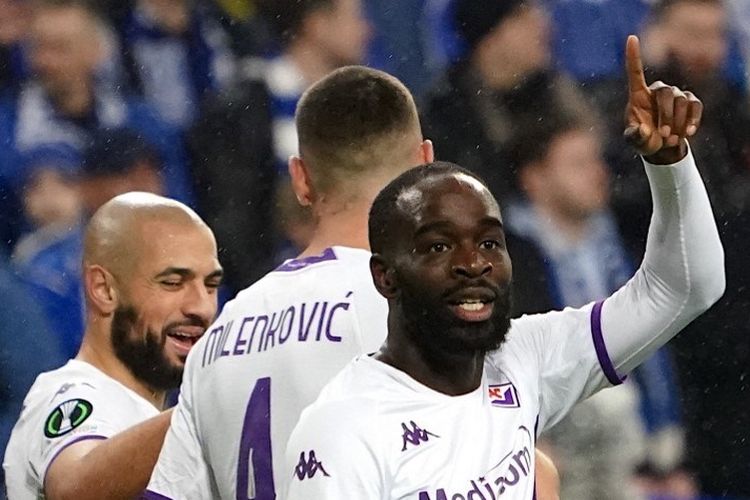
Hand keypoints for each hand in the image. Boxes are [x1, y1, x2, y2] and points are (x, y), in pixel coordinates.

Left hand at [624, 35, 702, 163]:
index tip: (631, 38)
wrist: (661, 146)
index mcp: (638, 95)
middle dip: (666, 116)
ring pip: (681, 101)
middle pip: (665, 92)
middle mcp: (656, 90)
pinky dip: (693, 120)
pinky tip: (688, 133)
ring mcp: (675, 94)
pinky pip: (695, 106)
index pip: (635, 71)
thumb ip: (635, 136)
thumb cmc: (643, 139)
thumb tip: (643, 129)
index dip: (633, 55)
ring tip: (671, 139)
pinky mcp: (690, 102)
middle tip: (664, 136)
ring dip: (677, 122)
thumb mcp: (635, 141)